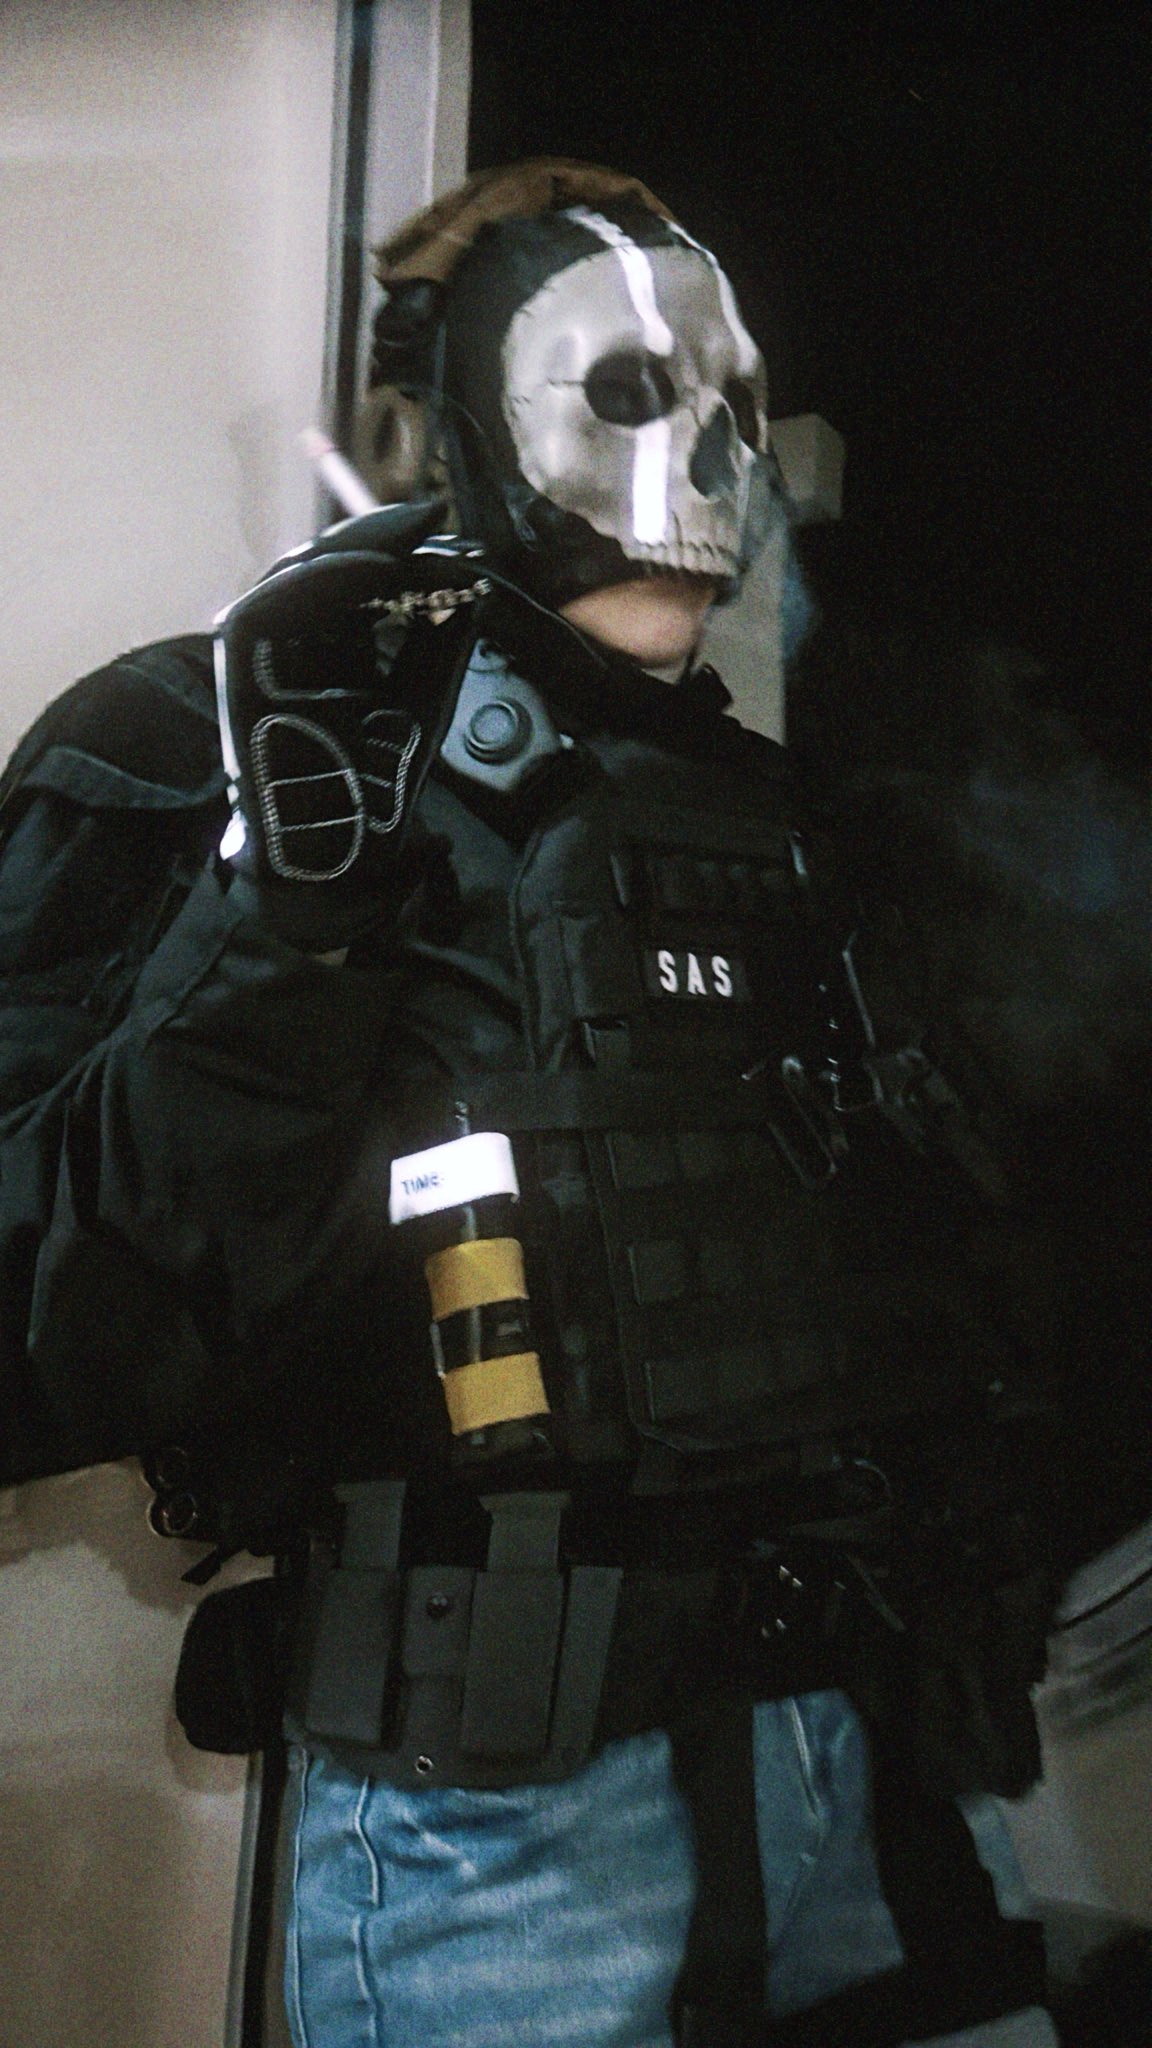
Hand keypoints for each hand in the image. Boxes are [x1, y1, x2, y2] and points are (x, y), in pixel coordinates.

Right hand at [215, 503, 488, 943]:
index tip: (447, 528)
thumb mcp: (422, 700)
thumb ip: (440, 643)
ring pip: (288, 581)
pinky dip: (313, 587)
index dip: (394, 548)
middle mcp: (288, 651)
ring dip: (348, 551)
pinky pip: (263, 616)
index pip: (353, 582)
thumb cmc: (374, 789)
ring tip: (404, 535)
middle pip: (320, 570)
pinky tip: (368, 572)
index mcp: (325, 652)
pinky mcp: (239, 680)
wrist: (342, 860)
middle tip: (430, 517)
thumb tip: (471, 578)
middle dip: (375, 537)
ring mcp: (260, 664)